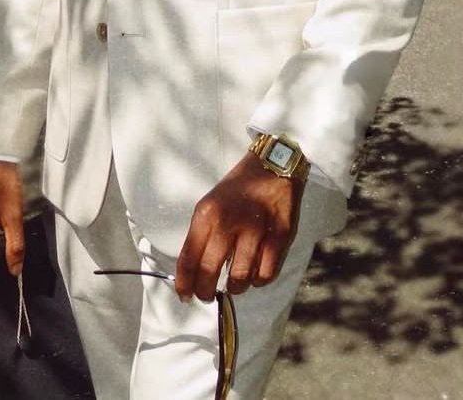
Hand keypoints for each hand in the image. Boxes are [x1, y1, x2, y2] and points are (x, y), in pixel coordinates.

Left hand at [175, 152, 302, 301]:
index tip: (184, 295)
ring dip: (234, 287)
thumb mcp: (210, 204)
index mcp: (207, 214)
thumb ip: (200, 235)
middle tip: (206, 295)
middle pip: (209, 274)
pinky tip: (254, 272)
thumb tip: (192, 272)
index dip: (184, 284)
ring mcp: (255, 231)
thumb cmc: (237, 189)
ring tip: (233, 281)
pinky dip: (257, 280)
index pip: (188, 258)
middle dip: (205, 292)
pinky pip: (264, 275)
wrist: (272, 167)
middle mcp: (228, 223)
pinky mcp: (279, 238)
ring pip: (238, 280)